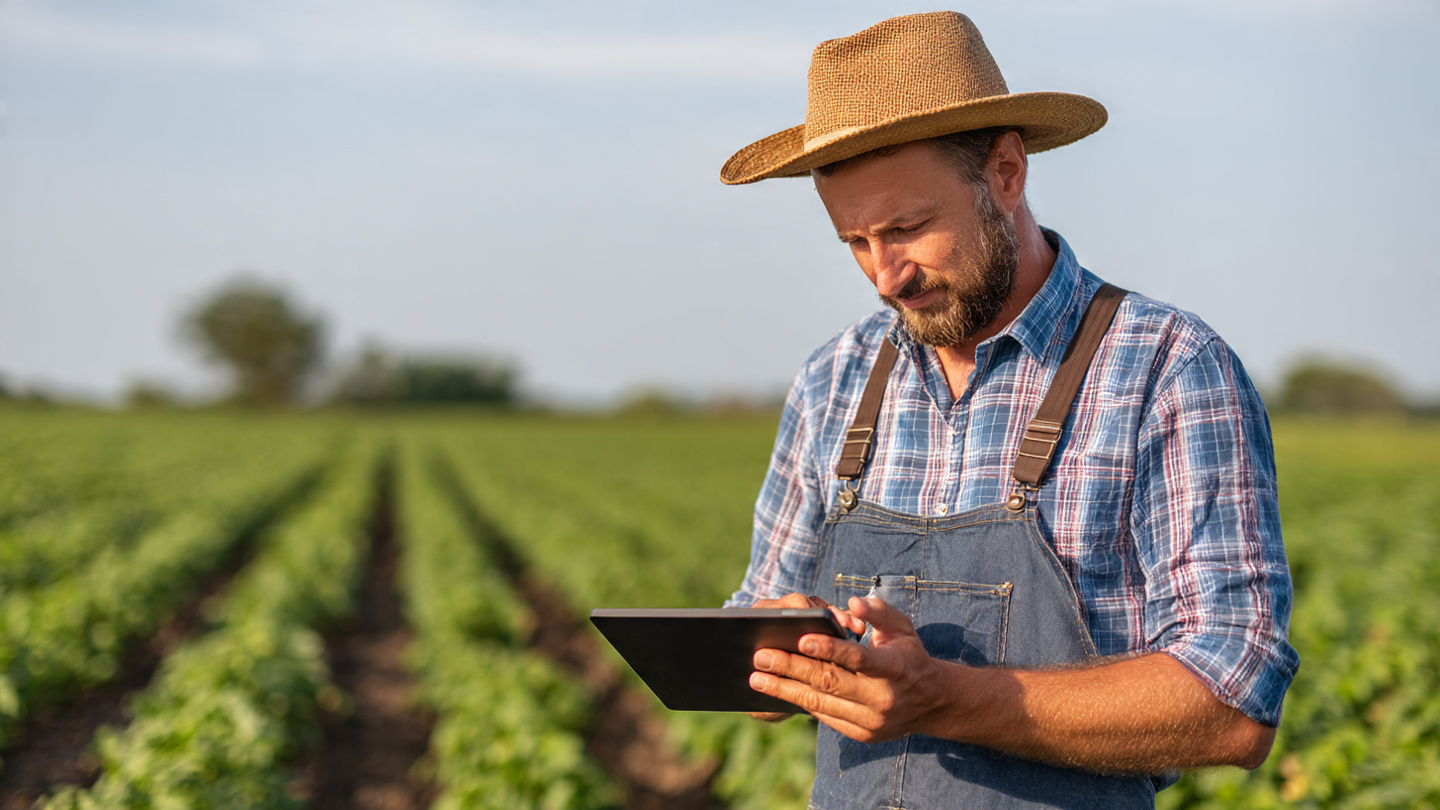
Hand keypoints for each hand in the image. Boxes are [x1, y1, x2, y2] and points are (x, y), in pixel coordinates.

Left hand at [749, 595, 950, 742]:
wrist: (932, 703)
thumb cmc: (909, 655)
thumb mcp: (903, 628)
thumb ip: (879, 612)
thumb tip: (853, 602)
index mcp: (894, 668)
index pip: (858, 658)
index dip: (829, 648)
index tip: (800, 638)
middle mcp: (882, 698)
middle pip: (830, 682)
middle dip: (792, 668)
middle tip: (761, 656)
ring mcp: (871, 720)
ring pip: (821, 704)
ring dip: (785, 690)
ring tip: (757, 678)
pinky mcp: (862, 734)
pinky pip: (825, 716)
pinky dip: (800, 702)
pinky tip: (778, 691)